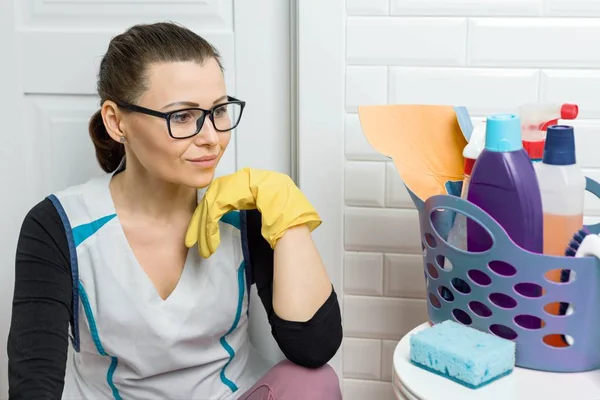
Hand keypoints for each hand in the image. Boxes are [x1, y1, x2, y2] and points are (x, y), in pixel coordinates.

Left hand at [185, 168, 321, 257]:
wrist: (295, 219)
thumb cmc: (286, 219)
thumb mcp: (262, 212)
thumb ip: (244, 210)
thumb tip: (226, 218)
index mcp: (251, 181)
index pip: (222, 195)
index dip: (208, 214)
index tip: (200, 232)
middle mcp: (245, 177)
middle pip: (214, 197)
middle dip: (200, 222)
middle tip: (192, 240)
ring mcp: (243, 181)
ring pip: (212, 203)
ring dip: (204, 228)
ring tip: (200, 247)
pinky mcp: (239, 190)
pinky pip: (216, 208)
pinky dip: (210, 227)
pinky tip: (209, 242)